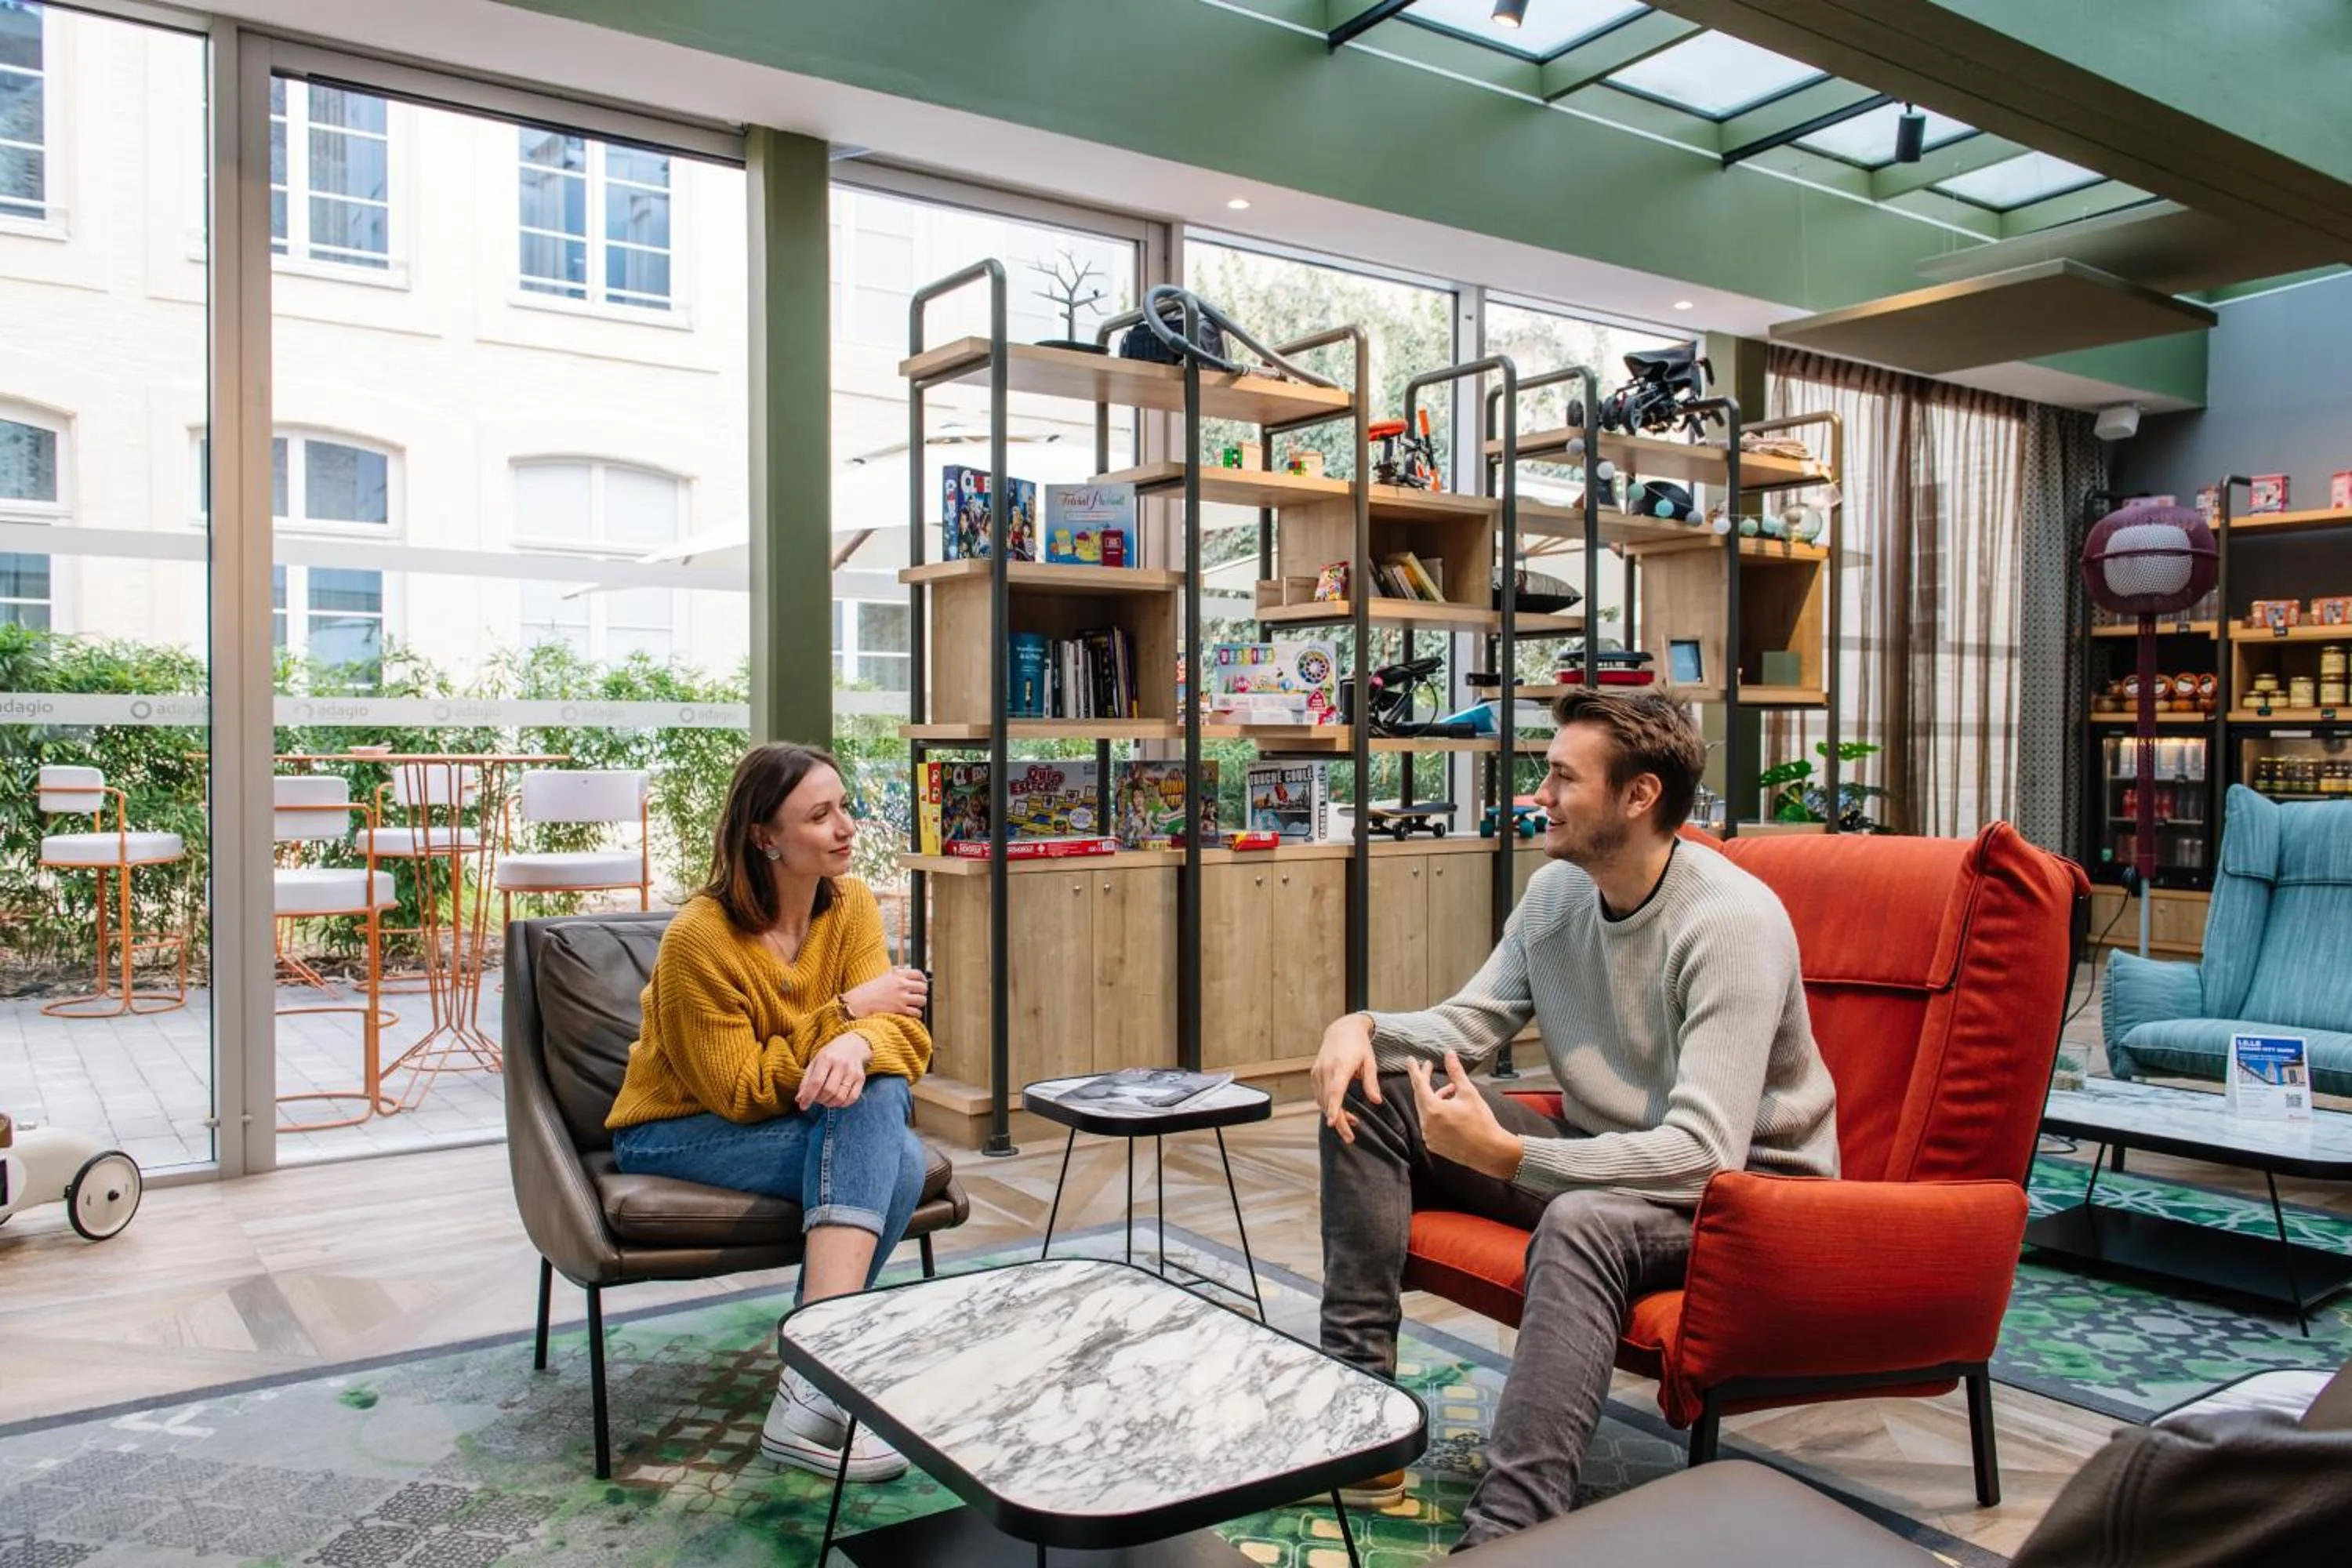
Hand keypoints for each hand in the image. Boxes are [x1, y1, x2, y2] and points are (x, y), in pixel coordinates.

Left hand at [798, 1033, 872, 1110]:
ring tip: (825, 1099)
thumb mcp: (815, 1063)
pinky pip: (852, 1098)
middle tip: (816, 1099)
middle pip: (829, 1091)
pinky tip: (836, 1100)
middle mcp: (841, 1064)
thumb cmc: (830, 1056)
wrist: (853, 1045)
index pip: (816, 1082)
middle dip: (820, 1100)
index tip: (803, 1106)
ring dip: (830, 1103)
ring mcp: (853, 1072)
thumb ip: (806, 1081)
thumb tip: (799, 1100)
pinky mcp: (861, 1078)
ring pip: (840, 1097)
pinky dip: (842, 1104)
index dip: (808, 1097)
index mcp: (826, 1058)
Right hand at [843, 966, 926, 1020]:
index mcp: (898, 975)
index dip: (923, 979)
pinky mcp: (900, 1009)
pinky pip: (917, 1012)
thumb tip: (908, 978)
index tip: (923, 983)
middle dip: (922, 992)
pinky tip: (912, 1013)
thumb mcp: (884, 977)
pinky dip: (917, 1014)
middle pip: (923, 987)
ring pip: (922, 1000)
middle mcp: (901, 984)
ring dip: (920, 1003)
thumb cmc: (870, 990)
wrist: (860, 1001)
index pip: (918, 974)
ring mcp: (901, 997)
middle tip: (919, 996)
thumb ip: (897, 976)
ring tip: (916, 1005)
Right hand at [1311, 1012, 1380, 1145]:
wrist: (1342, 1028)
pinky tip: (1341, 1111)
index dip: (1334, 1108)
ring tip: (1352, 1124)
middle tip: (1350, 1138)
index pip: (1335, 1091)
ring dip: (1334, 1114)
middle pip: (1328, 1101)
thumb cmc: (1359, 1045)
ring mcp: (1317, 1071)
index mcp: (1340, 1066)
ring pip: (1322, 1100)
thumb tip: (1377, 1102)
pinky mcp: (1314, 1073)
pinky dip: (1328, 1105)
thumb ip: (1371, 1082)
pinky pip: (1319, 1094)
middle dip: (1338, 1121)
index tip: (1333, 1123)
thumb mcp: (1370, 1061)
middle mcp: (1326, 1069)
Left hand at [1407, 1052, 1522, 1180]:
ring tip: (1451, 1090)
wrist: (1491, 1151)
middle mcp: (1426, 1124)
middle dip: (1425, 1082)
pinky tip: (1450, 1109)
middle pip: (1421, 1097)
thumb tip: (1449, 1054)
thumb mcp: (1469, 1093)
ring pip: (1426, 1110)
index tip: (1410, 1060)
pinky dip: (1436, 1114)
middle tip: (1429, 1068)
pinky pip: (1430, 1124)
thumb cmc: (1481, 1122)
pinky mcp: (1434, 1145)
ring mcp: (1429, 1136)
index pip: (1419, 1084)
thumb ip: (1456, 1073)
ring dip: (1435, 1098)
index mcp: (1432, 1109)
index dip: (1415, 1070)